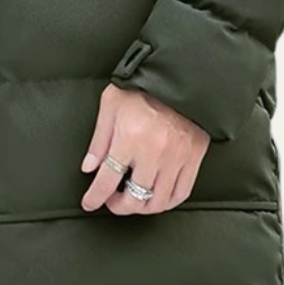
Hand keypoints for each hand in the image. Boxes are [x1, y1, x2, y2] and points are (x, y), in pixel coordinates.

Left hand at [80, 83, 209, 214]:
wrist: (180, 76)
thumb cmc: (143, 87)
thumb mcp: (111, 104)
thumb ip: (99, 139)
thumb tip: (89, 167)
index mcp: (129, 137)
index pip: (107, 179)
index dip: (95, 196)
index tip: (90, 202)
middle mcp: (153, 152)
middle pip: (133, 197)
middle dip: (119, 206)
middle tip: (113, 201)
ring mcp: (176, 158)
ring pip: (157, 201)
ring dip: (141, 208)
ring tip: (133, 200)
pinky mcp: (193, 158)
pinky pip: (181, 193)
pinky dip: (166, 202)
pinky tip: (156, 199)